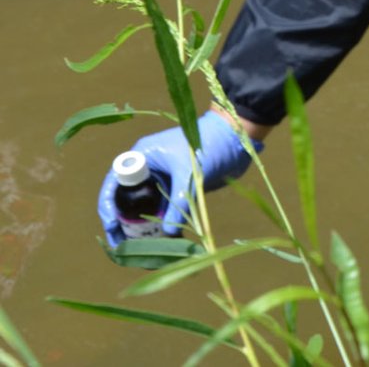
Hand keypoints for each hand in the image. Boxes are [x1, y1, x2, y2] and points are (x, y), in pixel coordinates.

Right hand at [98, 110, 262, 246]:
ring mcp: (163, 180)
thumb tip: (168, 234)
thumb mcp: (191, 174)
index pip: (114, 184)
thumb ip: (180, 203)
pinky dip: (165, 225)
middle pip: (127, 200)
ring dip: (146, 229)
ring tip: (146, 253)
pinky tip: (169, 243)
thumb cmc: (210, 144)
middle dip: (125, 225)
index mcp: (142, 156)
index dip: (109, 208)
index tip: (113, 229)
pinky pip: (165, 210)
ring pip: (146, 209)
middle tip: (125, 248)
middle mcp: (148, 169)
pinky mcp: (178, 188)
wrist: (237, 137)